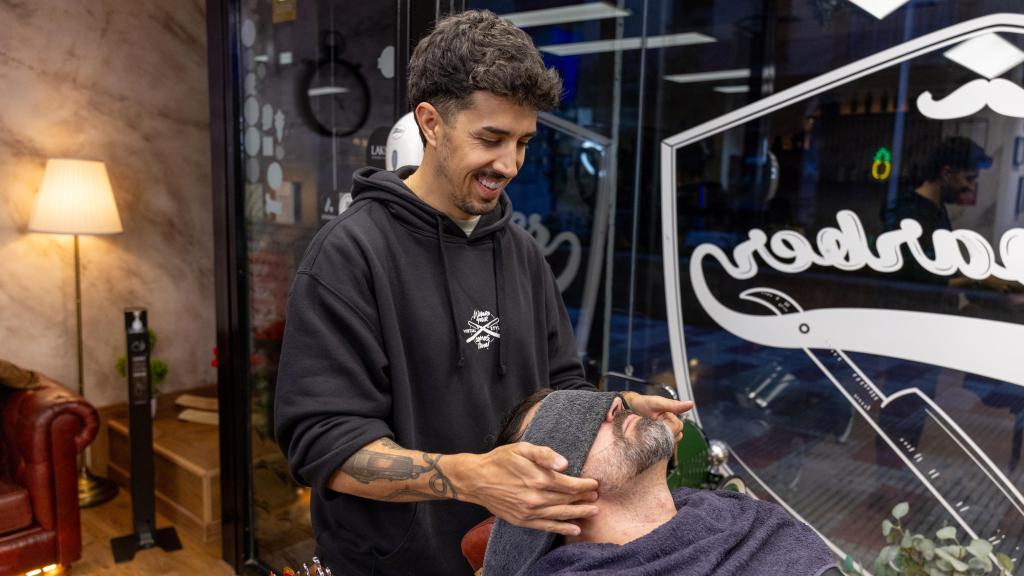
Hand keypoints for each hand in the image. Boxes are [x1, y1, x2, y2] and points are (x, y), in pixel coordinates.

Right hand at [450, 443, 599, 535]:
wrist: (476, 479)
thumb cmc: (500, 461)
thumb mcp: (522, 449)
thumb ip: (544, 454)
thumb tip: (564, 463)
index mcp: (538, 479)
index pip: (569, 485)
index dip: (585, 485)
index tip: (594, 484)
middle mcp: (536, 498)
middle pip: (567, 499)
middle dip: (584, 498)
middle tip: (596, 496)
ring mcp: (529, 512)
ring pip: (560, 514)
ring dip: (579, 513)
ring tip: (593, 511)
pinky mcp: (522, 520)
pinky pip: (547, 526)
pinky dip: (562, 528)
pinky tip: (575, 528)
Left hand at [623, 392, 693, 441]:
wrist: (625, 408)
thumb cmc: (642, 403)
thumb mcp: (657, 403)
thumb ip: (673, 405)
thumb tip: (691, 404)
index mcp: (670, 418)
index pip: (679, 427)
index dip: (671, 424)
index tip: (660, 419)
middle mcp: (666, 427)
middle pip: (674, 435)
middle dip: (666, 432)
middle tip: (653, 425)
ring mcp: (660, 434)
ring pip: (668, 441)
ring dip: (661, 438)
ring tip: (649, 431)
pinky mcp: (653, 441)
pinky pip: (660, 446)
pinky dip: (655, 443)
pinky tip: (648, 439)